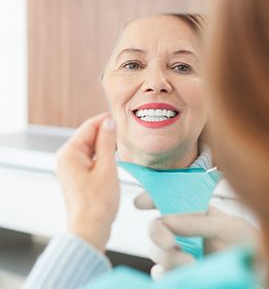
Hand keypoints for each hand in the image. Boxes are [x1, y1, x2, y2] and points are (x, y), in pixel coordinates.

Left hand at [56, 113, 118, 251]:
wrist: (89, 229)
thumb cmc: (97, 204)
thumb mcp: (107, 168)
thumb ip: (107, 142)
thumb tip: (109, 123)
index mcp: (69, 153)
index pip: (88, 127)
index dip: (105, 120)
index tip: (120, 117)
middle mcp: (66, 158)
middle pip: (88, 136)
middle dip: (106, 132)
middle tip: (124, 131)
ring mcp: (70, 168)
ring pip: (89, 147)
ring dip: (104, 144)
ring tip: (122, 144)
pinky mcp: (76, 176)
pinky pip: (89, 158)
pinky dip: (101, 155)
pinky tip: (113, 157)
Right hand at [135, 192, 256, 278]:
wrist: (257, 270)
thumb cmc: (248, 243)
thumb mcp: (228, 226)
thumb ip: (198, 222)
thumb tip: (167, 219)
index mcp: (194, 213)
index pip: (168, 200)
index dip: (152, 198)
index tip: (140, 202)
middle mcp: (184, 232)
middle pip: (156, 228)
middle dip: (158, 233)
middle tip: (171, 243)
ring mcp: (181, 253)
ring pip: (156, 251)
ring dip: (168, 257)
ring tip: (191, 264)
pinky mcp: (181, 274)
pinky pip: (161, 273)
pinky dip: (165, 274)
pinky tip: (182, 274)